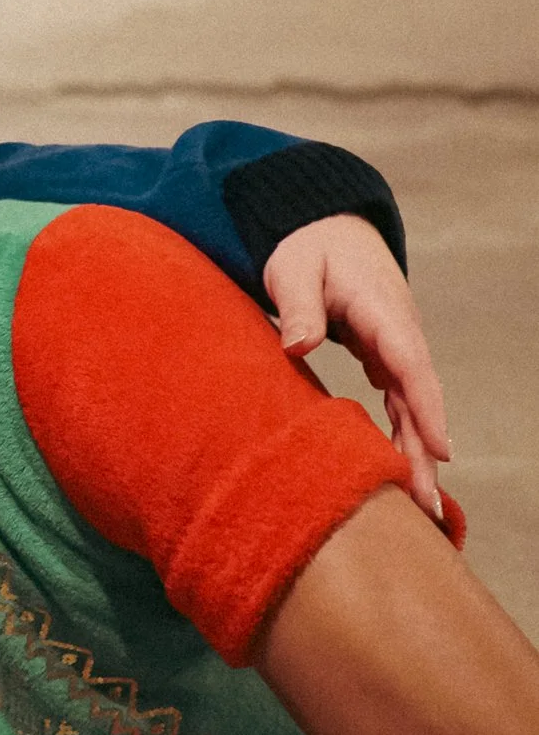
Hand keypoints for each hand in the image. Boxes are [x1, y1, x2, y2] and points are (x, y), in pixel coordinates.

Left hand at [263, 214, 450, 519]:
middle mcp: (399, 334)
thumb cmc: (307, 248)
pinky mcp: (383, 358)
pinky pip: (401, 403)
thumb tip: (299, 345)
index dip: (426, 409)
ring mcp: (395, 348)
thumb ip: (299, 306)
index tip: (440, 450)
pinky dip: (405, 437)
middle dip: (426, 452)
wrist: (322, 227)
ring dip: (418, 454)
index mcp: (383, 312)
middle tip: (429, 505)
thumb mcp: (295, 269)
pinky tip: (402, 475)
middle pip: (419, 398)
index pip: (411, 365)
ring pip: (413, 407)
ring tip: (423, 508)